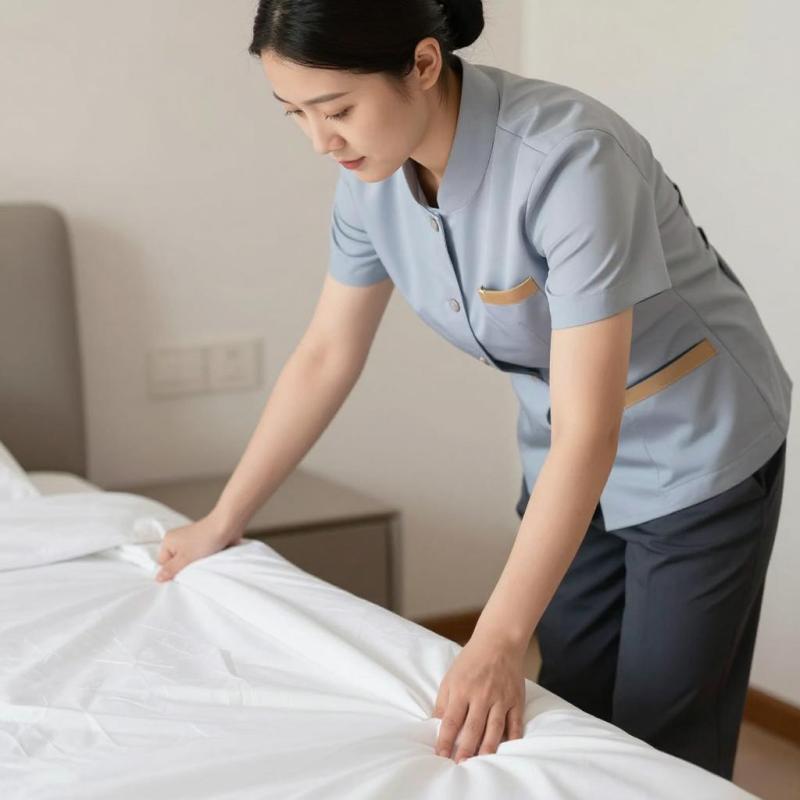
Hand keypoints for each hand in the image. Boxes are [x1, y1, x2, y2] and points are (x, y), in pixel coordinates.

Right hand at [155, 511, 241, 581]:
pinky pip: (198, 556)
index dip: (172, 571)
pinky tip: (208, 559)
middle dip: (184, 568)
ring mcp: (190, 540)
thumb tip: (157, 579)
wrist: (227, 526)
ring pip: (188, 560)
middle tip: (192, 568)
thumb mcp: (185, 558)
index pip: (164, 564)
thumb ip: (171, 569)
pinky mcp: (202, 542)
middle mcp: (177, 539)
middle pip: (176, 562)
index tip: (181, 574)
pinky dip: (202, 559)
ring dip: (195, 564)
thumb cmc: (204, 539)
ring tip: (202, 563)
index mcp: (168, 541)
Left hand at [432, 632, 525, 761]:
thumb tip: (434, 724)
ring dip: (487, 748)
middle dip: (466, 749)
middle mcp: (482, 695)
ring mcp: (501, 698)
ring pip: (494, 728)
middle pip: (473, 727)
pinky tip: (507, 750)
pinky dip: (512, 737)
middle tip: (460, 766)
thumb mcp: (451, 677)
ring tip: (481, 763)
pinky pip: (515, 723)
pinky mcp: (516, 699)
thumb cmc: (471, 660)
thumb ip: (443, 702)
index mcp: (462, 689)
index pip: (451, 720)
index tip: (440, 756)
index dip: (445, 740)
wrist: (499, 641)